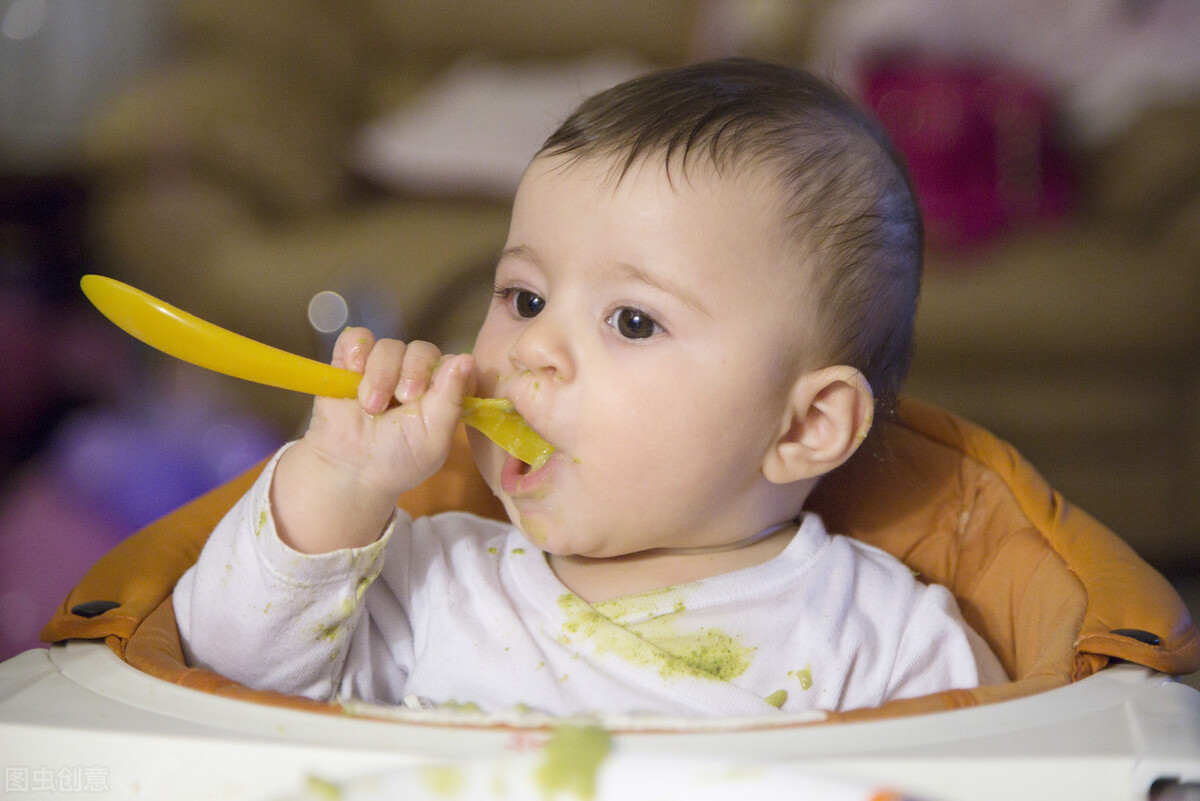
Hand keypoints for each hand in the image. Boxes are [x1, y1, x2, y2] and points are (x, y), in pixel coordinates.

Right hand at [271, 328, 473, 552]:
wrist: (346, 469)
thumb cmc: (396, 459)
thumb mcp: (433, 437)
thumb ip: (451, 399)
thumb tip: (467, 359)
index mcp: (440, 394)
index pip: (454, 364)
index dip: (446, 374)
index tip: (431, 397)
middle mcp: (413, 376)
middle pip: (422, 350)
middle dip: (413, 373)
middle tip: (402, 399)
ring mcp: (381, 368)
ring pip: (389, 346)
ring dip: (381, 374)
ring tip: (370, 406)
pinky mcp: (348, 362)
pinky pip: (357, 338)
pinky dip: (356, 350)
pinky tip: (353, 373)